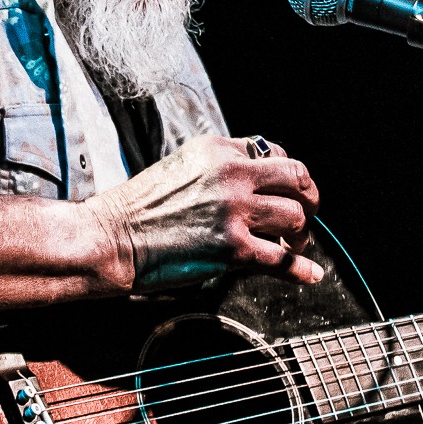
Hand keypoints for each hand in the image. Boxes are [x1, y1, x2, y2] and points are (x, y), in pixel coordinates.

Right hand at [84, 135, 321, 290]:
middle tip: (305, 215)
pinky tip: (309, 273)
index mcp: (219, 150)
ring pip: (295, 216)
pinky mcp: (233, 248)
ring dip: (300, 234)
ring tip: (292, 244)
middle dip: (308, 198)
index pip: (274, 152)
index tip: (283, 192)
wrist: (112, 237)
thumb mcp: (182, 166)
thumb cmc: (139, 207)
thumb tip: (253, 186)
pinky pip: (282, 258)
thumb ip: (219, 169)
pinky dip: (300, 268)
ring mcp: (235, 211)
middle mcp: (232, 174)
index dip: (285, 176)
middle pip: (297, 177)